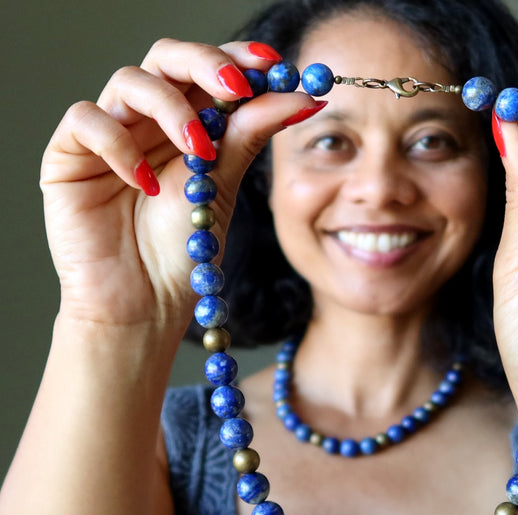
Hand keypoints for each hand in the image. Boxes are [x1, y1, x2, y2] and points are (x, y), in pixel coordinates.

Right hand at [40, 38, 320, 331]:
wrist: (145, 306)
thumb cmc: (184, 255)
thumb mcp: (223, 188)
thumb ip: (250, 137)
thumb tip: (301, 98)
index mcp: (186, 128)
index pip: (205, 73)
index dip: (236, 58)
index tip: (273, 64)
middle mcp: (147, 125)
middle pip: (166, 60)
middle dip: (205, 65)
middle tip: (238, 87)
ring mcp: (108, 137)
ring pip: (130, 82)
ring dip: (172, 109)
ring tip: (197, 151)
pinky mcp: (70, 157)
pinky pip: (87, 121)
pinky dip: (119, 143)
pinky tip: (144, 183)